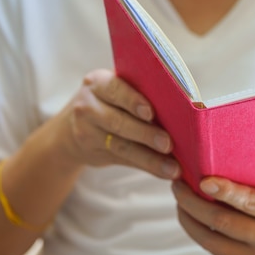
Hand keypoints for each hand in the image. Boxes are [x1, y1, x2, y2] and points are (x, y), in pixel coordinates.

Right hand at [53, 69, 179, 177]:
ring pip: (122, 146)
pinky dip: (147, 166)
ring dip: (150, 158)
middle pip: (118, 121)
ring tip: (173, 168)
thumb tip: (183, 105)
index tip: (150, 113)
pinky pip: (124, 160)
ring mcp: (87, 131)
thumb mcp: (116, 89)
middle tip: (168, 144)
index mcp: (98, 82)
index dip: (133, 101)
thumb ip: (139, 91)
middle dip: (146, 134)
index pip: (116, 89)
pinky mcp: (94, 153)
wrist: (71, 128)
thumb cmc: (111, 101)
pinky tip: (165, 172)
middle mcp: (87, 106)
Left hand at [171, 177, 254, 254]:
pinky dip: (198, 232)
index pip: (251, 202)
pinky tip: (190, 217)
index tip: (203, 179)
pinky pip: (214, 250)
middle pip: (222, 221)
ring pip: (211, 239)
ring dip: (188, 218)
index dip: (225, 191)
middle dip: (192, 201)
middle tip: (177, 183)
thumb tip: (217, 171)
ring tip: (179, 199)